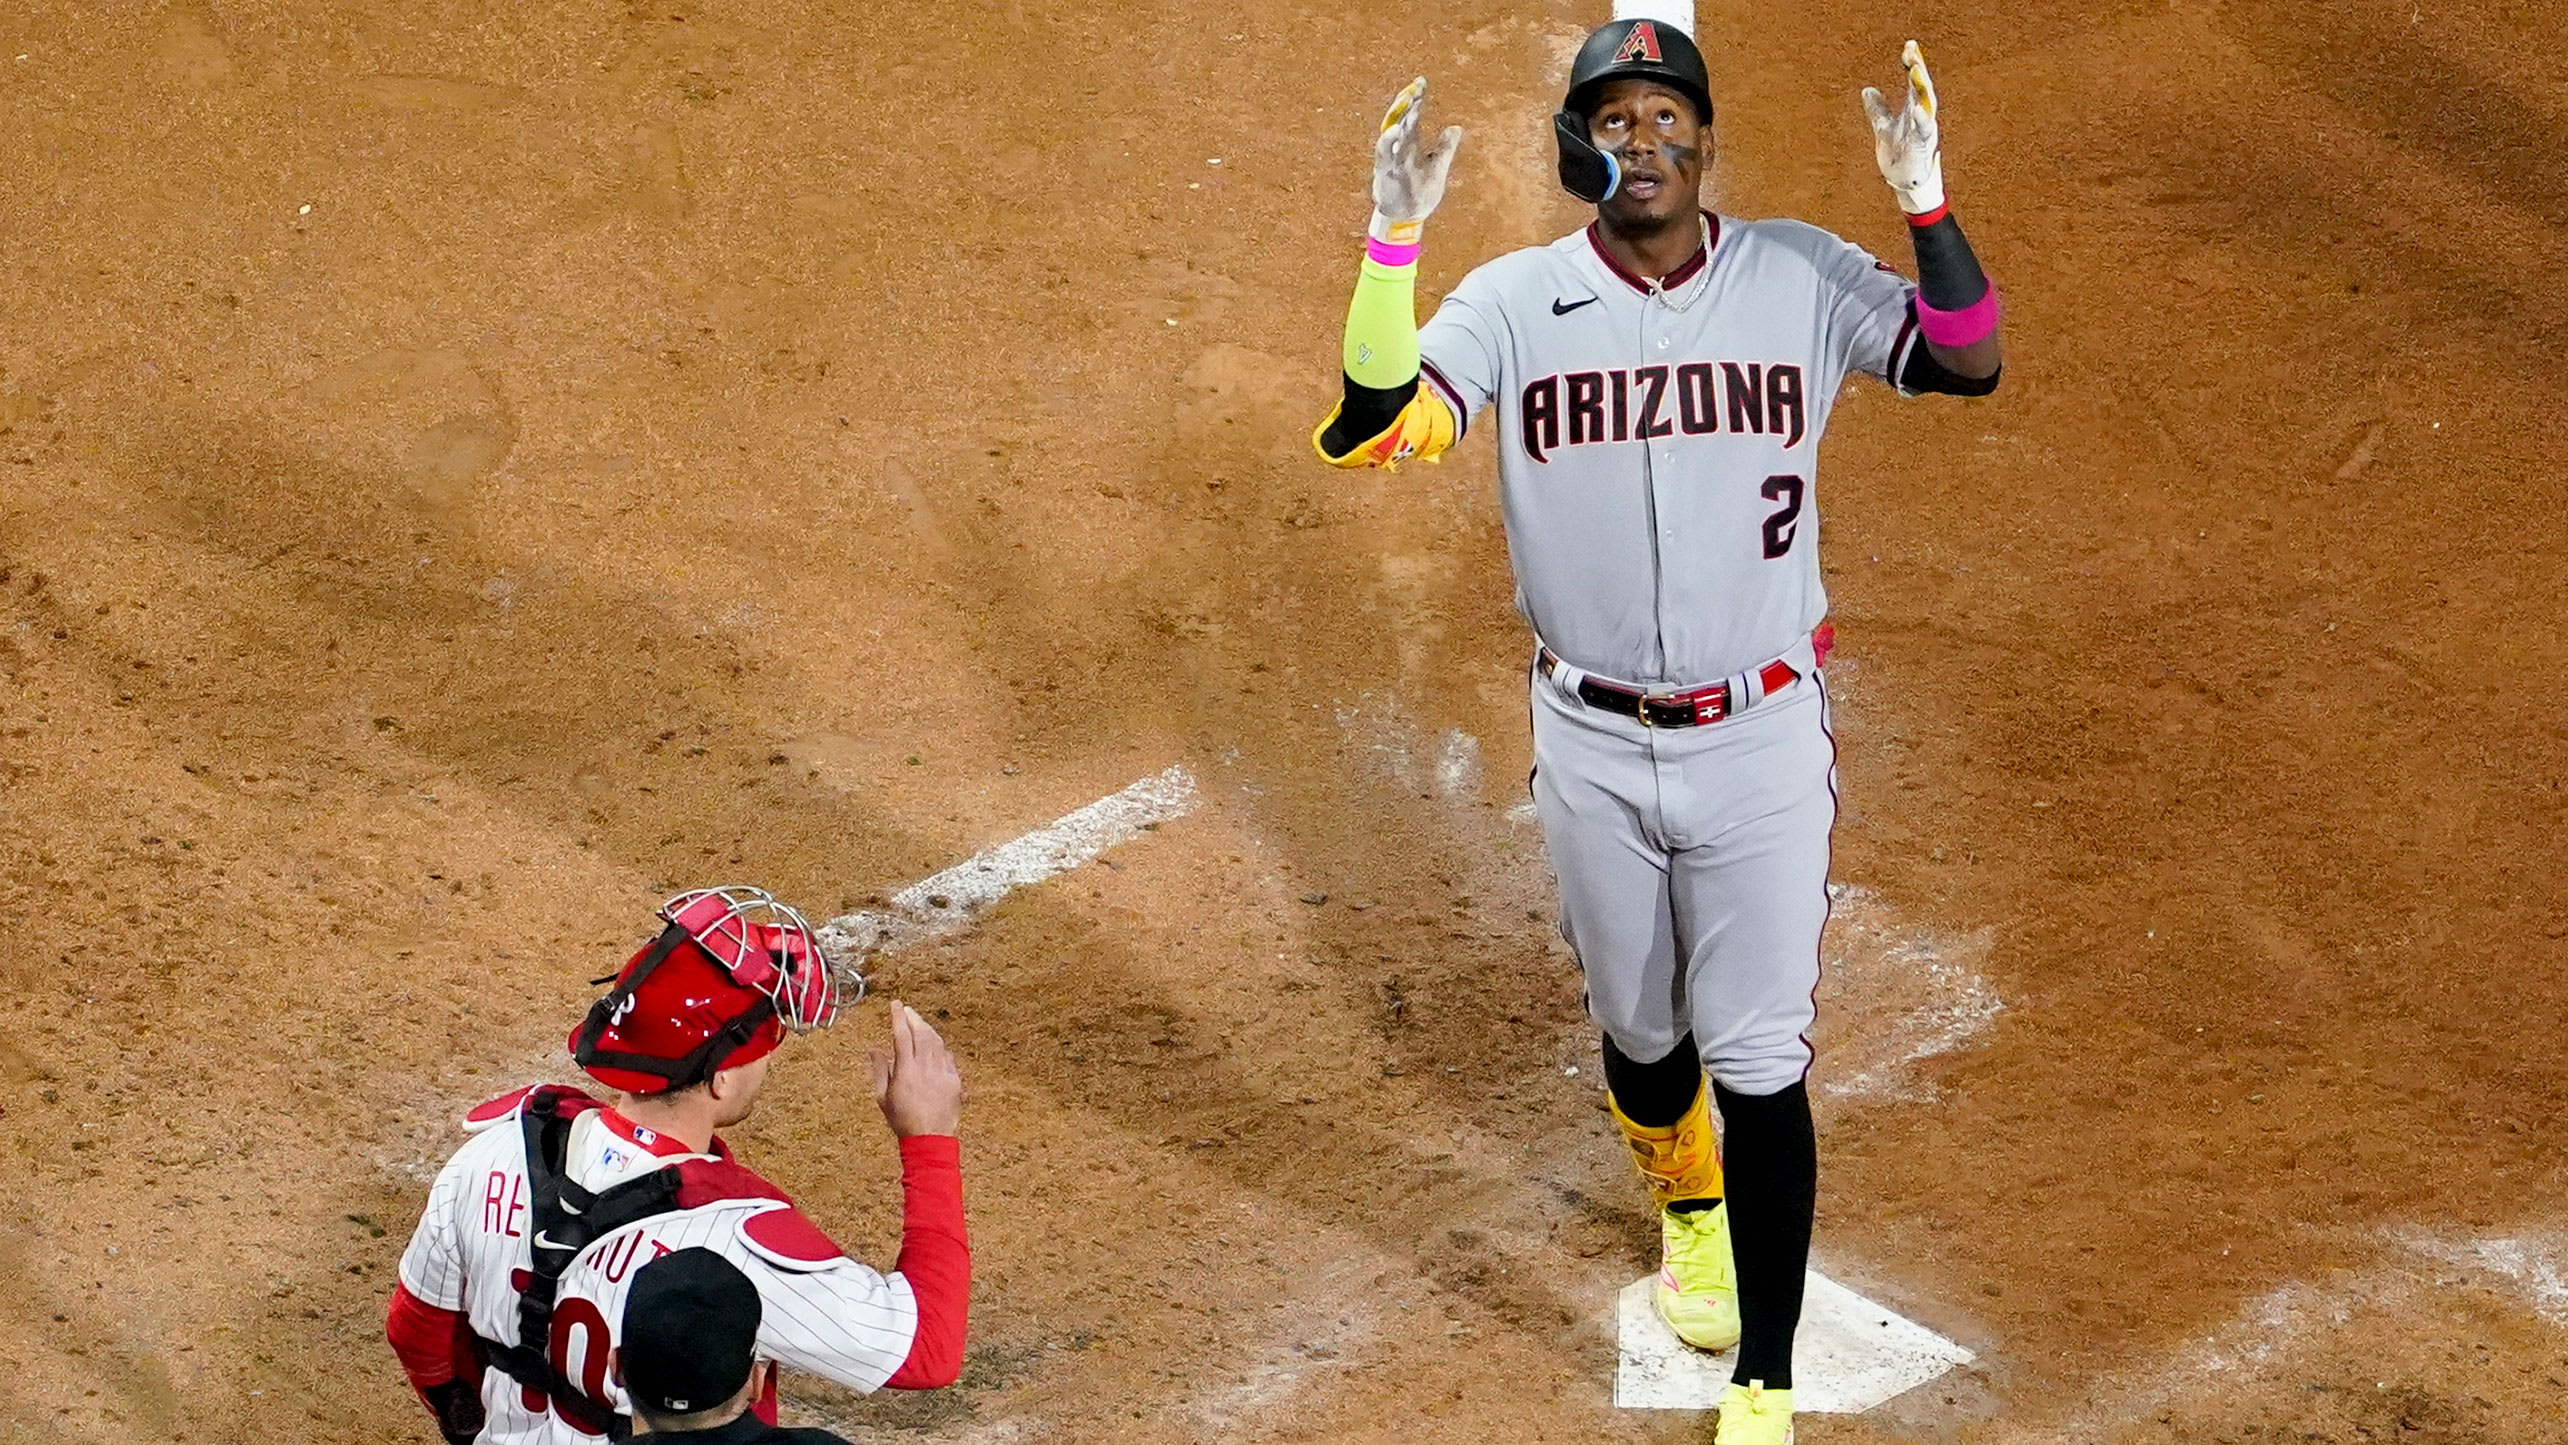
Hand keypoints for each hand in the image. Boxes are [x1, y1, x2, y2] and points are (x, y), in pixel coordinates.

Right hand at [871, 1002, 962, 1137]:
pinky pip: (947, 1056)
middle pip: (921, 1033)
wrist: (930, 1138)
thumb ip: (879, 1069)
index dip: (898, 1017)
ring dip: (927, 1028)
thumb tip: (873, 1049)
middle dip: (913, 1018)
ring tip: (919, 1023)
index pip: (901, 1035)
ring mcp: (942, 1073)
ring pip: (936, 1042)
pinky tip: (934, 1044)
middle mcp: (925, 1068)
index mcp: (905, 1071)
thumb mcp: (883, 1097)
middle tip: (907, 1010)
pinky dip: (939, 1046)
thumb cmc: (902, 1120)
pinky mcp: (954, 1080)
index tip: (895, 1004)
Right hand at [1372, 76, 1463, 236]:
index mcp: (1410, 144)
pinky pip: (1385, 155)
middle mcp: (1398, 148)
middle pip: (1400, 119)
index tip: (1422, 82)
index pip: (1412, 116)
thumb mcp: (1438, 167)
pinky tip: (1397, 131)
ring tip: (1408, 103)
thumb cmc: (1420, 192)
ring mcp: (1391, 160)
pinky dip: (1389, 142)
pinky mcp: (1386, 173)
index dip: (1416, 99)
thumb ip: (1445, 147)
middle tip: (1415, 87)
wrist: (1407, 219)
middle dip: (1406, 103)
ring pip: (1391, 134)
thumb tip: (1456, 127)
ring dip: (1398, 118)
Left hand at [1861, 40, 1944, 214]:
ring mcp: (1924, 130)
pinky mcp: (1923, 147)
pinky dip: (1921, 118)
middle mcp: (1921, 116)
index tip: (1909, 46)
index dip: (1912, 64)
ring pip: (1926, 104)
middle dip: (1918, 69)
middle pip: (1922, 87)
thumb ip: (1878, 109)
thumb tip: (1867, 90)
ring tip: (1914, 70)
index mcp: (1913, 109)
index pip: (1913, 82)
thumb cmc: (1898, 154)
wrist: (1903, 182)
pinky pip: (1924, 130)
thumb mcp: (1883, 127)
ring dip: (1921, 87)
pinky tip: (1917, 106)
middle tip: (1912, 52)